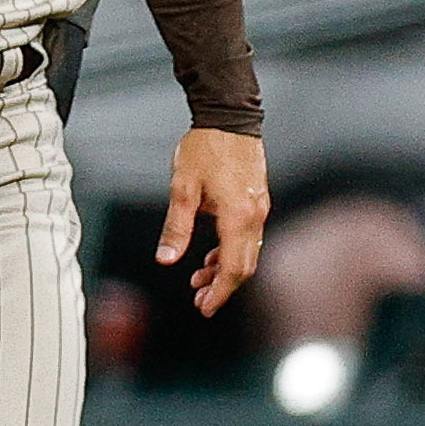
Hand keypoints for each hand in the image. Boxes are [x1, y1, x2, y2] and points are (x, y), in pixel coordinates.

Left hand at [159, 125, 268, 317]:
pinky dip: (230, 251)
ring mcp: (258, 207)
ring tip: (198, 279)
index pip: (234, 267)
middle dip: (222, 286)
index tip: (205, 307)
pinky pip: (247, 236)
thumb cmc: (205, 148)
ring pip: (247, 251)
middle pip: (245, 265)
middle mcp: (254, 215)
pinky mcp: (256, 200)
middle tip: (200, 300)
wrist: (229, 118)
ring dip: (224, 269)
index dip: (220, 291)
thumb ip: (176, 227)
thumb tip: (166, 258)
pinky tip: (210, 256)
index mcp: (238, 216)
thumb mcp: (182, 189)